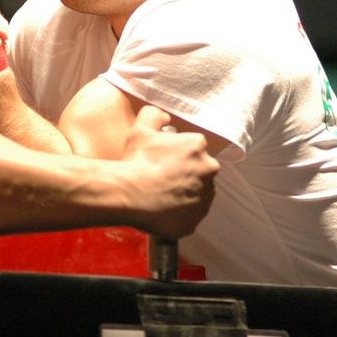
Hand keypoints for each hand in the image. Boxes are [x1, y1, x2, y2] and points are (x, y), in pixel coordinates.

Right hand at [116, 106, 218, 238]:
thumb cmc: (137, 161)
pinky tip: (160, 211)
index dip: (176, 154)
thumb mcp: (140, 129)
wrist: (129, 194)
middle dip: (184, 174)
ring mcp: (204, 199)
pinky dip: (177, 215)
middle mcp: (208, 171)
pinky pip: (187, 218)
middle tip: (160, 178)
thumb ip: (153, 115)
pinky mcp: (195, 221)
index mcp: (197, 146)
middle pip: (199, 171)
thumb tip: (164, 116)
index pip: (193, 148)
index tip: (162, 160)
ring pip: (196, 195)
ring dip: (182, 194)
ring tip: (159, 196)